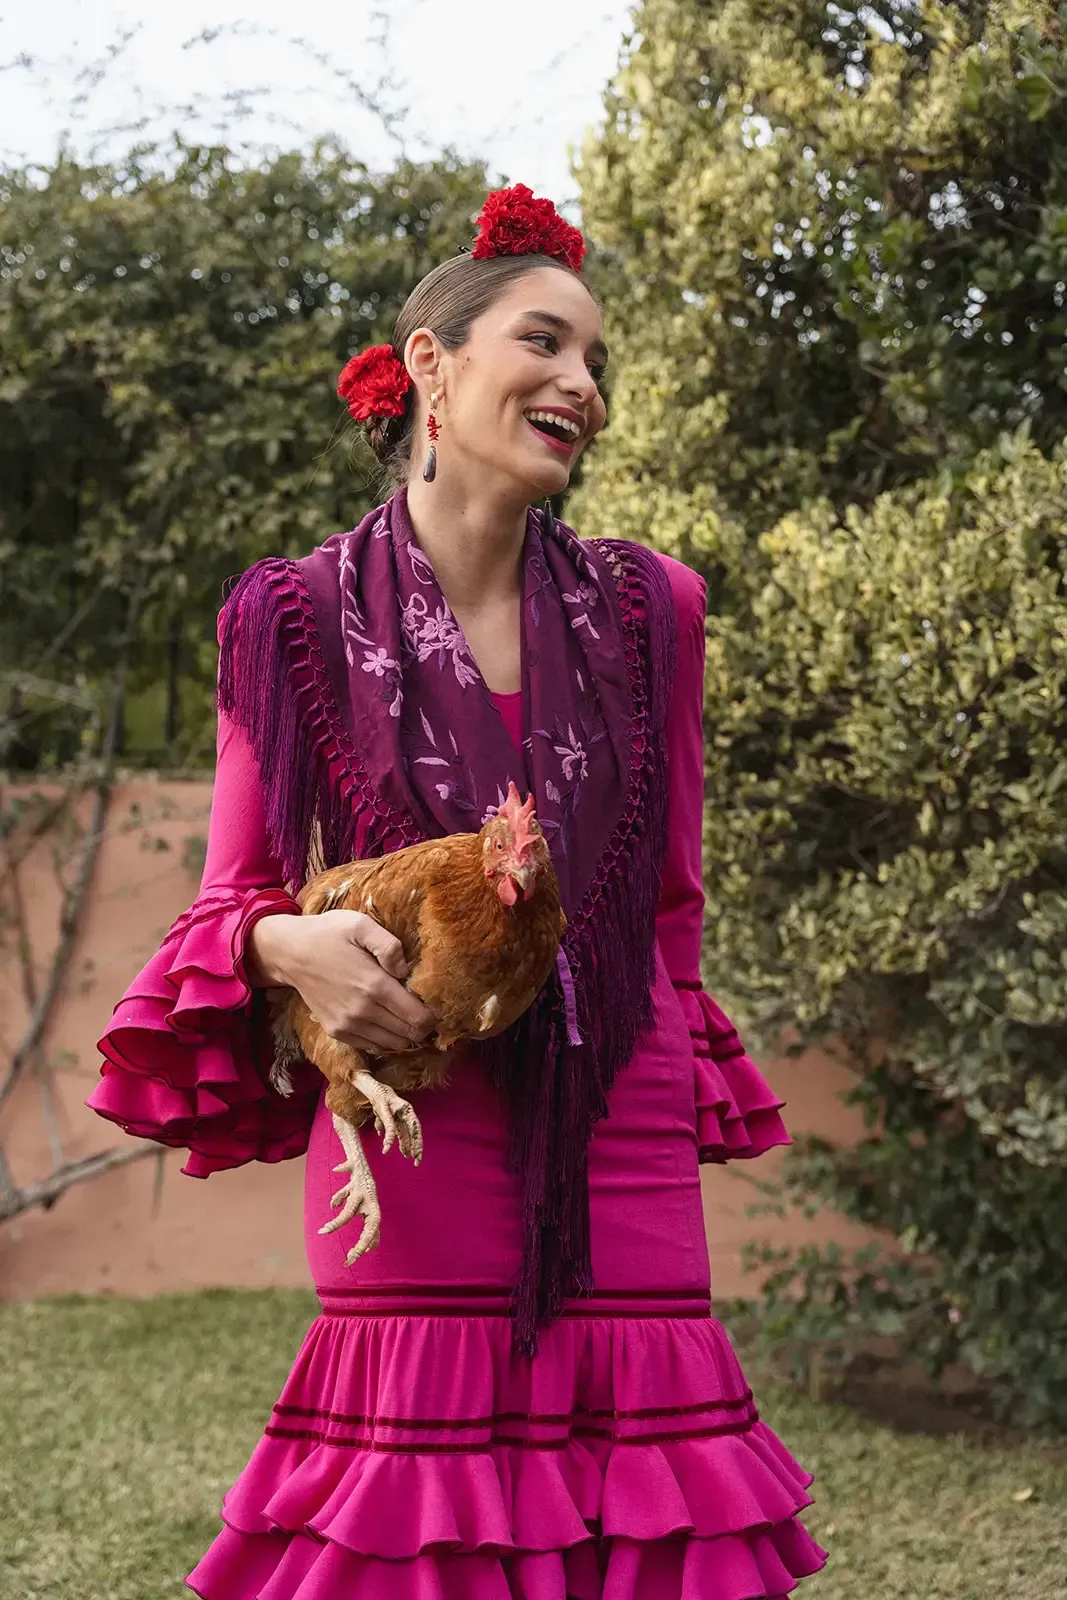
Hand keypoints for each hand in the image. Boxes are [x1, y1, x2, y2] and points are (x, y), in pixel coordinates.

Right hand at [248, 911, 436, 1054]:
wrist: (289, 953)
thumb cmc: (328, 933)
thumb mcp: (360, 925)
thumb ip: (390, 946)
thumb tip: (405, 971)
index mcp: (374, 986)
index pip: (419, 1018)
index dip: (433, 1015)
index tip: (434, 1003)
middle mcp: (363, 1012)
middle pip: (410, 1035)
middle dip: (423, 1025)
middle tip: (423, 1008)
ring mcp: (348, 1025)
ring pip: (393, 1044)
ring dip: (405, 1033)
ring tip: (405, 1013)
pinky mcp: (336, 1032)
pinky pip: (372, 1046)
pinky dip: (385, 1038)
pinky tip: (385, 1019)